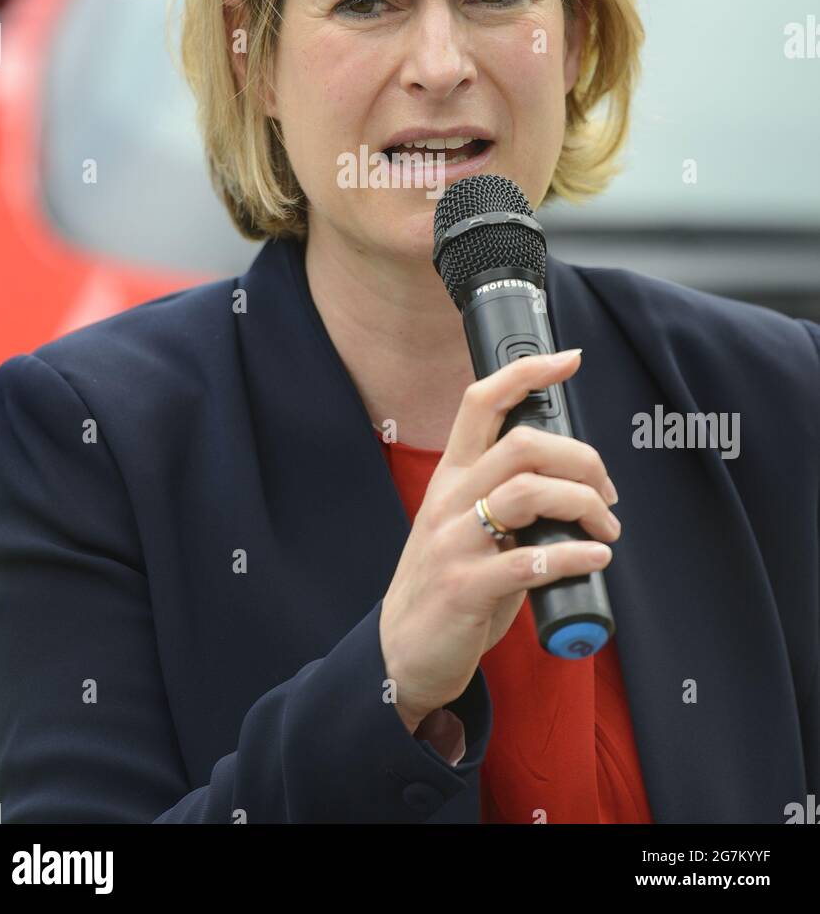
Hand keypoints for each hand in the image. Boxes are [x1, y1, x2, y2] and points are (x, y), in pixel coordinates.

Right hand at [379, 349, 619, 728]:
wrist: (402, 651)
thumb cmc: (448, 584)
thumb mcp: (467, 525)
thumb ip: (508, 497)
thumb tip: (572, 480)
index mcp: (452, 475)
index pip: (481, 403)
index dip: (525, 373)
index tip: (567, 358)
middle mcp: (449, 498)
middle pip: (521, 445)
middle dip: (581, 459)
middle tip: (607, 493)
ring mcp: (453, 542)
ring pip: (526, 493)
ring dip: (582, 505)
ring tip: (607, 529)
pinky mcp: (463, 588)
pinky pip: (527, 561)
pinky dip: (573, 556)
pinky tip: (596, 559)